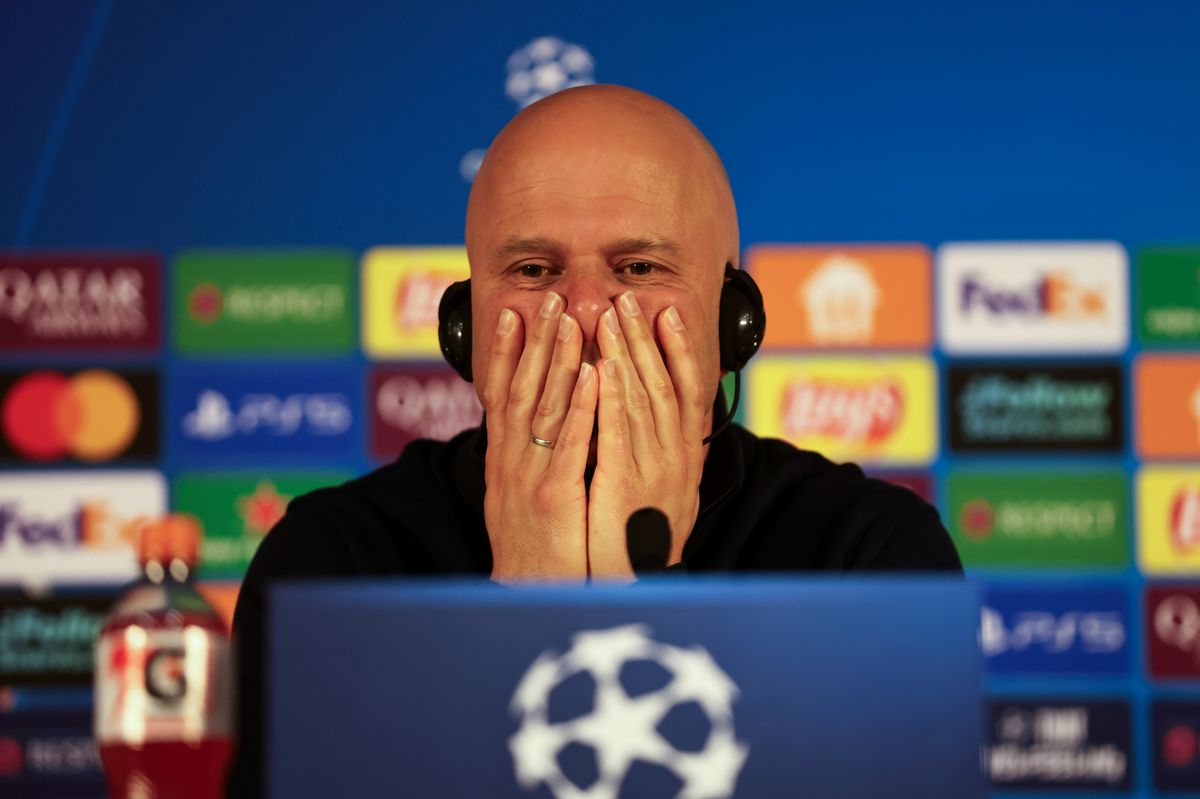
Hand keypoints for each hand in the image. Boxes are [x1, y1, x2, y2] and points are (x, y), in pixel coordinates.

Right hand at [482, 292, 597, 582]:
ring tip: (572, 320)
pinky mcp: (553, 496)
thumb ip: (522, 464)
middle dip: (535, 342)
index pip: (500, 396)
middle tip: (550, 299)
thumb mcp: (516, 501)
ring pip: (545, 408)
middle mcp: (510, 462)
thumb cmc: (530, 554)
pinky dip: (583, 407)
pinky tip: (596, 376)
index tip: (512, 314)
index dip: (505, 353)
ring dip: (559, 361)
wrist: (526, 601)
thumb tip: (525, 436)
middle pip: (522, 390)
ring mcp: (529, 477)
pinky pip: (571, 444)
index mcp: (502, 461)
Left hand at [587, 291, 708, 578]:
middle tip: (629, 297)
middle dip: (645, 338)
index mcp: (686, 456)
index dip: (680, 349)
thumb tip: (671, 422)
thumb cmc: (647, 542)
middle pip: (661, 384)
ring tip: (611, 316)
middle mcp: (675, 456)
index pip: (688, 390)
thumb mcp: (668, 491)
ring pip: (640, 399)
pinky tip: (599, 369)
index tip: (669, 312)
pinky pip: (616, 433)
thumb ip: (668, 454)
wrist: (640, 589)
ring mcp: (651, 469)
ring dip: (626, 354)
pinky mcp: (623, 485)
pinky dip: (610, 398)